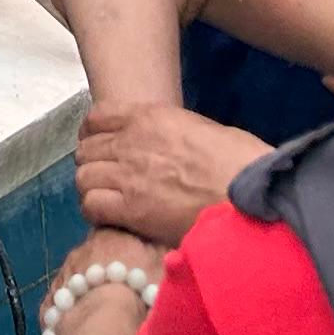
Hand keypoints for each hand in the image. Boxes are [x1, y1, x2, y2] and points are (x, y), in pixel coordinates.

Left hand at [75, 100, 269, 245]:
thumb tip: (166, 145)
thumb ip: (173, 132)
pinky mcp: (130, 208)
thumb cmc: (241, 161)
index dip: (94, 134)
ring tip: (108, 200)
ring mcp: (127, 174)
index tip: (102, 147)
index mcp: (150, 116)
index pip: (97, 117)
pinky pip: (92, 205)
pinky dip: (96, 211)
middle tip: (107, 180)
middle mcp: (131, 141)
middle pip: (86, 149)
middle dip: (93, 164)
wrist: (250, 191)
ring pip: (83, 177)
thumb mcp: (204, 129)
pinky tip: (111, 217)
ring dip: (92, 188)